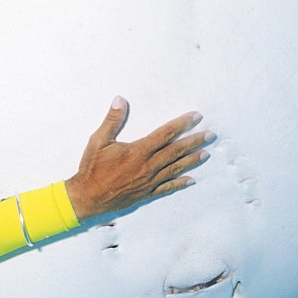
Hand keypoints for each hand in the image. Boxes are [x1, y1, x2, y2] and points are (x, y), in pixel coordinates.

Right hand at [64, 96, 213, 220]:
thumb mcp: (98, 141)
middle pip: (176, 151)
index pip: (165, 134)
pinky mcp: (145, 194)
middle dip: (194, 141)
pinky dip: (179, 183)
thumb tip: (120, 100)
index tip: (196, 117)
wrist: (87, 197)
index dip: (182, 124)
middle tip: (210, 135)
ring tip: (206, 153)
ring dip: (191, 160)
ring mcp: (148, 182)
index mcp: (138, 151)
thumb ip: (112, 120)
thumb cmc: (92, 168)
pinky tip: (191, 180)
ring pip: (175, 169)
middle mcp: (147, 166)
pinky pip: (166, 188)